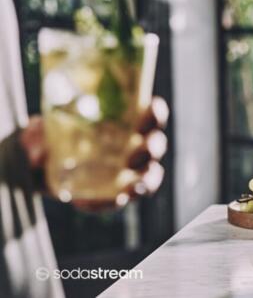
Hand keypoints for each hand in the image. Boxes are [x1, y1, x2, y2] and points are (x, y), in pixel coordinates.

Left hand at [21, 97, 168, 211]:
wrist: (37, 163)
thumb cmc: (49, 134)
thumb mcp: (38, 130)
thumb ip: (36, 138)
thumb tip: (38, 154)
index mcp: (127, 120)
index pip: (152, 113)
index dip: (155, 112)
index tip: (148, 109)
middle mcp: (135, 144)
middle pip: (157, 145)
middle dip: (152, 148)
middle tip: (135, 154)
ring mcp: (129, 170)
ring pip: (151, 175)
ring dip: (146, 180)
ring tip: (130, 186)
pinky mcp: (116, 193)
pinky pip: (120, 200)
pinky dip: (107, 203)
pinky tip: (85, 203)